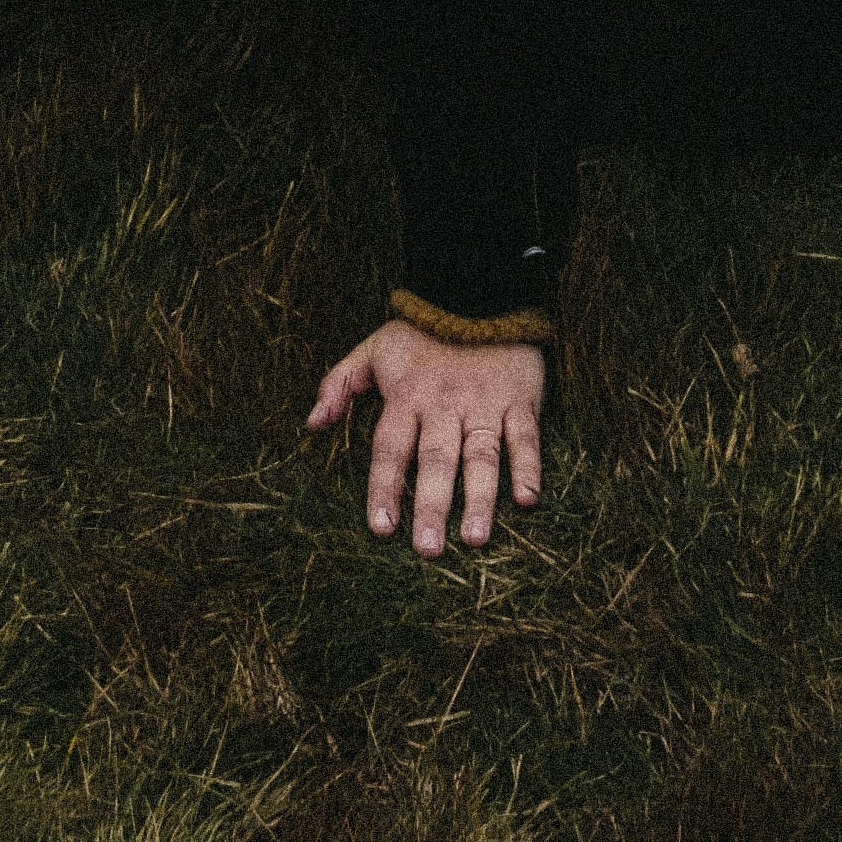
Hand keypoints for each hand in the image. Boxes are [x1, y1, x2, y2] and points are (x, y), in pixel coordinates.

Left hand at [307, 322, 545, 556]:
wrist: (478, 291)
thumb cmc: (421, 332)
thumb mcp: (373, 349)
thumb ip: (340, 385)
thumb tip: (313, 424)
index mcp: (407, 397)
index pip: (391, 449)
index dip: (385, 488)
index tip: (381, 528)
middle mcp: (444, 405)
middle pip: (436, 461)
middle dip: (432, 507)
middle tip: (428, 551)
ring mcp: (484, 404)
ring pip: (481, 456)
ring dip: (480, 498)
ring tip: (475, 539)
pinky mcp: (519, 399)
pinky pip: (524, 437)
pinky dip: (528, 468)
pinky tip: (526, 500)